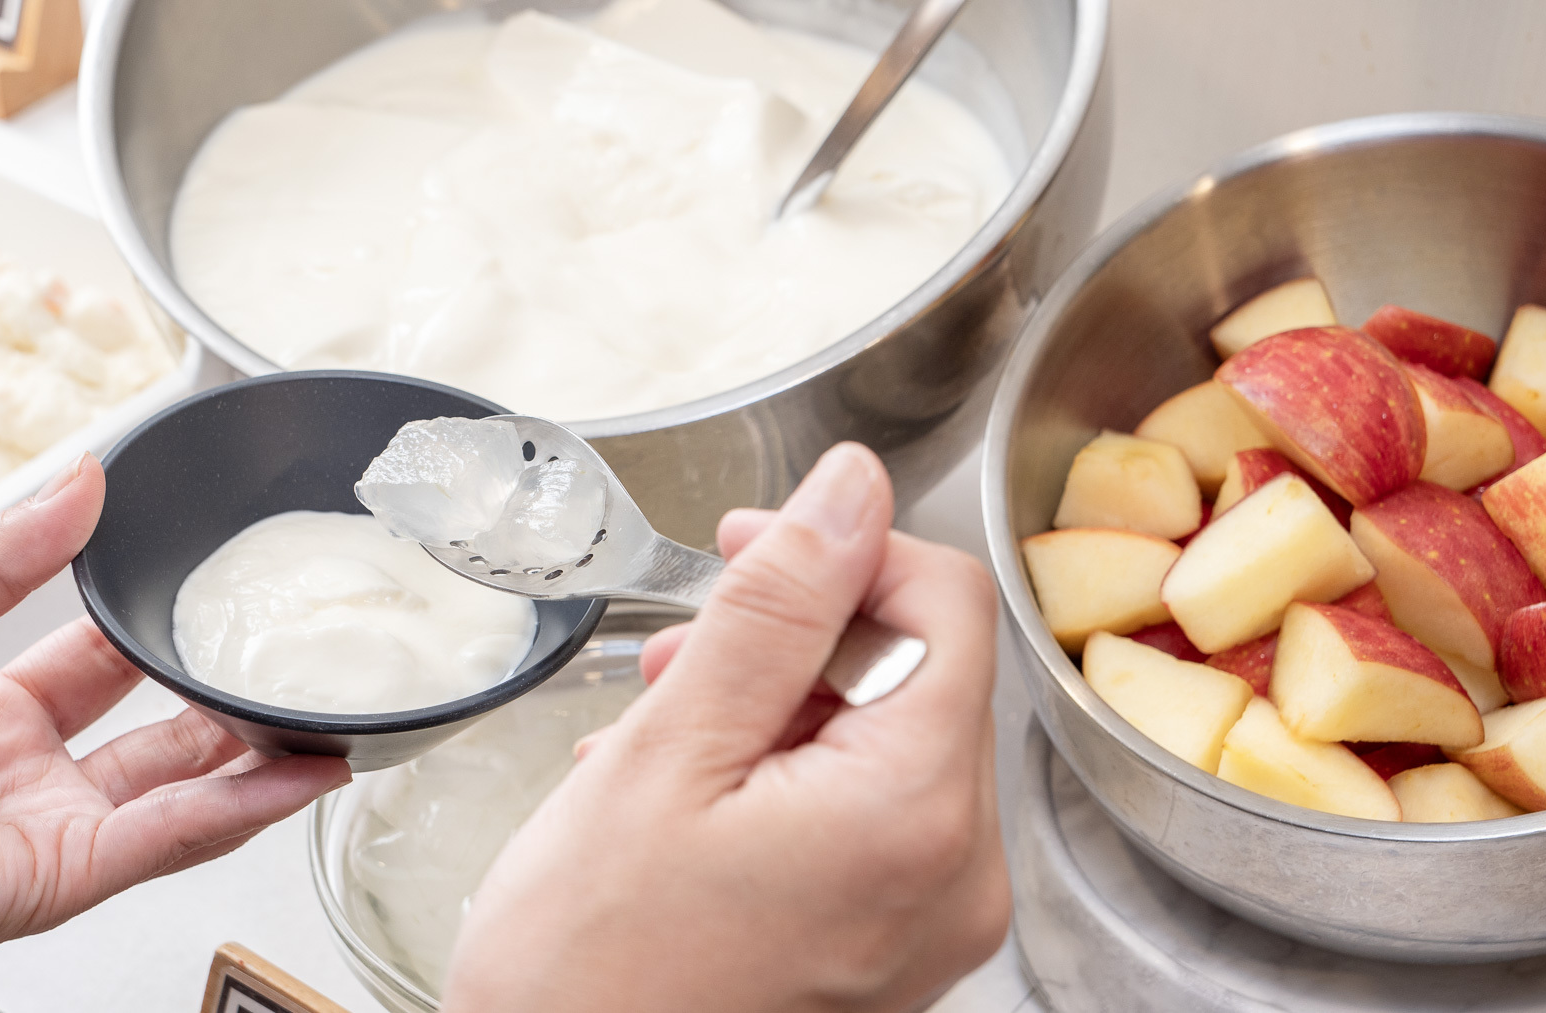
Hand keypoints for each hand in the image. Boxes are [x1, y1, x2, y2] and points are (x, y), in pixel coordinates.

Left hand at [0, 454, 350, 1001]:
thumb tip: (80, 482)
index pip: (97, 668)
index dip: (155, 632)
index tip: (210, 585)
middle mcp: (24, 782)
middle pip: (160, 737)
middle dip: (228, 700)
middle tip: (288, 655)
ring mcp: (47, 835)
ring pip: (186, 794)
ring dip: (261, 756)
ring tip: (330, 714)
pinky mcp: (57, 880)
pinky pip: (169, 837)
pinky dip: (246, 804)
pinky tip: (301, 769)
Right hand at [445, 443, 1007, 1012]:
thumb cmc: (588, 969)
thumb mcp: (670, 752)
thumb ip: (776, 608)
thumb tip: (849, 490)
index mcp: (917, 814)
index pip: (947, 602)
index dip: (844, 553)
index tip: (750, 553)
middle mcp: (957, 875)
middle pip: (919, 671)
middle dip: (797, 642)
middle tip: (683, 666)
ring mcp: (931, 920)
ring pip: (885, 739)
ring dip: (778, 708)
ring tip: (666, 738)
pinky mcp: (893, 944)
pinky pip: (867, 815)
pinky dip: (786, 779)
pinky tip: (693, 797)